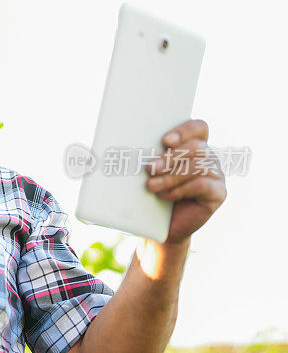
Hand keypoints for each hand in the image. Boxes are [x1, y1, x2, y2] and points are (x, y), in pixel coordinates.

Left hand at [146, 119, 226, 245]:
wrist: (162, 226)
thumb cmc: (154, 193)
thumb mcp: (151, 172)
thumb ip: (151, 156)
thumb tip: (134, 143)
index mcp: (195, 146)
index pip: (199, 127)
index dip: (185, 130)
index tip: (165, 141)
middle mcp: (209, 158)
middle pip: (196, 147)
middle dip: (170, 157)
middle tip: (150, 168)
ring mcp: (217, 175)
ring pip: (198, 166)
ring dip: (171, 176)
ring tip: (151, 186)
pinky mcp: (218, 193)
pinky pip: (202, 185)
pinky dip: (181, 189)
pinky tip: (166, 196)